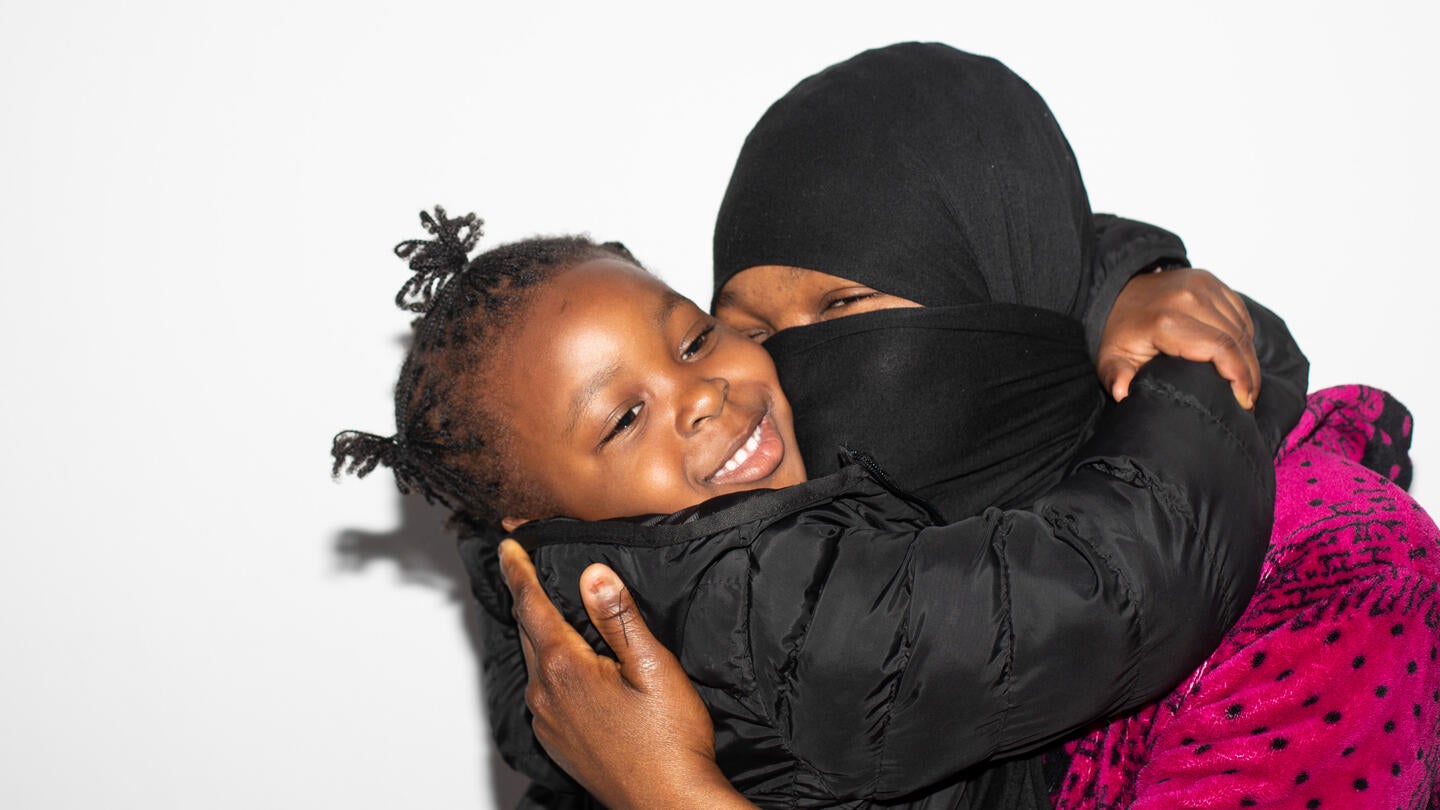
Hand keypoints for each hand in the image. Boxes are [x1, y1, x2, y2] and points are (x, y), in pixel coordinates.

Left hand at [498, 540, 753, 809]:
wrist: (669, 804)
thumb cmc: (670, 741)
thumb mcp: (654, 667)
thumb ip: (620, 618)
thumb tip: (593, 575)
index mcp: (566, 669)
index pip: (532, 606)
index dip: (518, 571)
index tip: (507, 546)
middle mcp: (547, 696)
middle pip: (528, 632)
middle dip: (524, 597)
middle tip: (520, 566)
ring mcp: (550, 722)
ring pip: (535, 664)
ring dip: (538, 634)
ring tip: (547, 610)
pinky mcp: (559, 742)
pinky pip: (544, 693)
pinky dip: (549, 668)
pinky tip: (569, 666)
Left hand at [1098, 268, 1259, 408]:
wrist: (1120, 291)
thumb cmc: (1121, 331)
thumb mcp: (1111, 357)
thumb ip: (1116, 376)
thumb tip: (1122, 393)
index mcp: (1167, 320)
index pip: (1221, 349)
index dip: (1239, 377)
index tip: (1243, 402)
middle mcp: (1189, 298)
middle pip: (1236, 341)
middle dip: (1249, 374)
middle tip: (1248, 400)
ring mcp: (1203, 285)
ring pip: (1241, 328)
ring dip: (1249, 358)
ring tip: (1245, 384)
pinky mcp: (1211, 281)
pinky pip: (1239, 314)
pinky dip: (1244, 337)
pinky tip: (1239, 358)